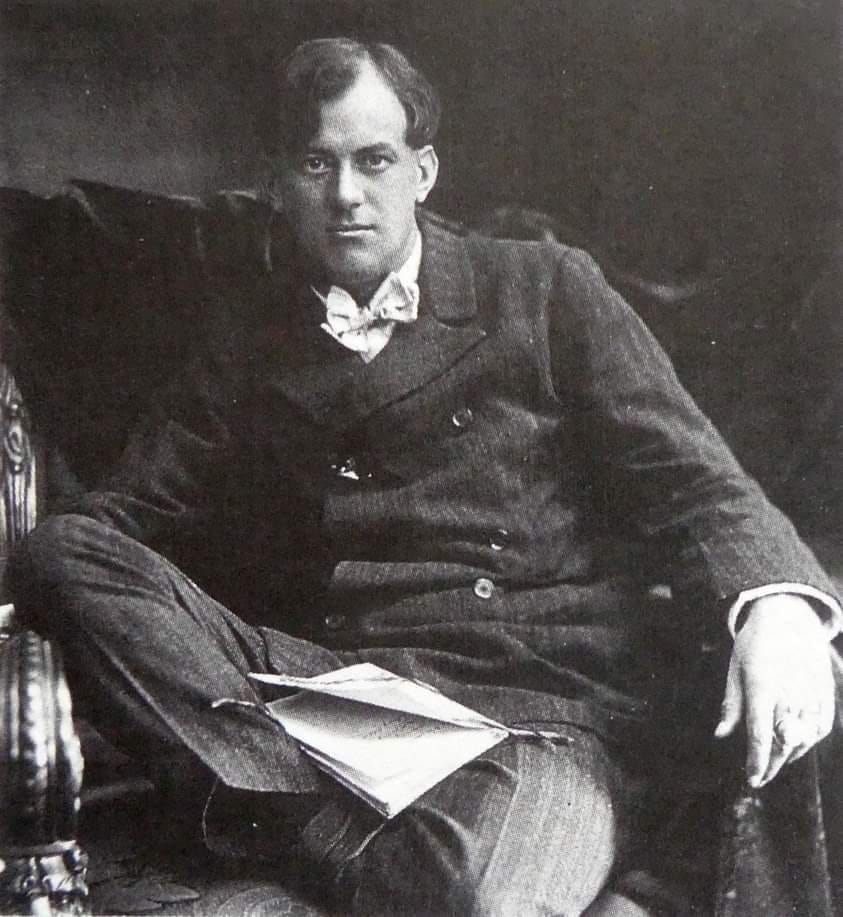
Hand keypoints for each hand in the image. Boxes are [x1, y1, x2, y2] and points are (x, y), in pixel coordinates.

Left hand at [715, 594, 834, 786]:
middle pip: (783, 742)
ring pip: (804, 739)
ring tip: (774, 761)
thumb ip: (731, 704)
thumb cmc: (755, 643)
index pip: (760, 734)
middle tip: (759, 777)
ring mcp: (811, 692)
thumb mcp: (735, 668)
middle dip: (772, 765)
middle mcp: (790, 692)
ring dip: (789, 755)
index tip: (752, 780)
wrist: (789, 615)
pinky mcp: (826, 692)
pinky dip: (809, 740)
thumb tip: (721, 734)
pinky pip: (821, 727)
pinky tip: (795, 745)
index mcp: (762, 685)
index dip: (757, 762)